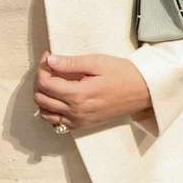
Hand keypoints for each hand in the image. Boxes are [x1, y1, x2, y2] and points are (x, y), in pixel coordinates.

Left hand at [34, 51, 152, 130]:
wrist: (143, 91)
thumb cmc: (123, 74)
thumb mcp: (97, 62)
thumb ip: (71, 63)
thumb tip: (50, 60)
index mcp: (79, 94)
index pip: (45, 84)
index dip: (42, 68)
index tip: (48, 57)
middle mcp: (76, 111)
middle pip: (41, 98)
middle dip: (39, 81)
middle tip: (48, 68)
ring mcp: (79, 121)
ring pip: (45, 113)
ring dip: (42, 96)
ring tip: (52, 81)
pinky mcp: (83, 125)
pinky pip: (57, 123)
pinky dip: (51, 111)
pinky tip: (57, 98)